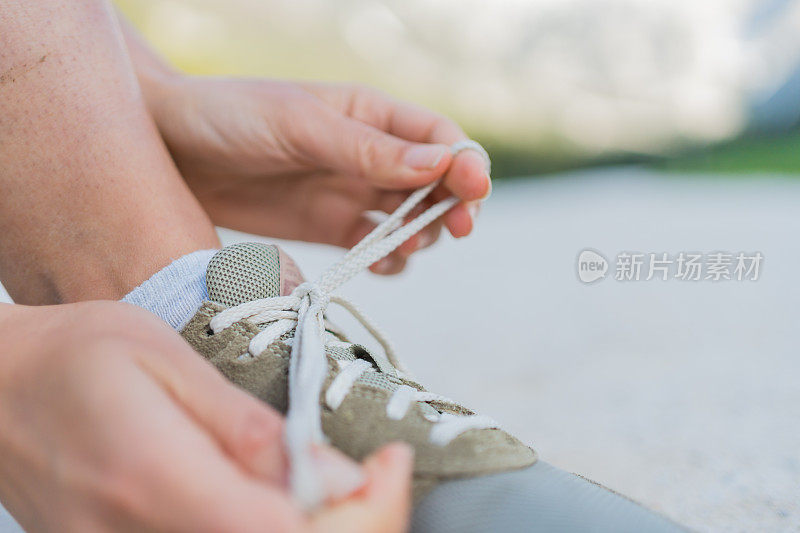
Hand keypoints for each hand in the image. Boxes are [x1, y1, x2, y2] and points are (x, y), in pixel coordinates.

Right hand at [0, 301, 411, 531]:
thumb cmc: (72, 357)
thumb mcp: (170, 361)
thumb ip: (249, 428)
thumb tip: (331, 475)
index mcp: (155, 476)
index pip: (279, 532)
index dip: (355, 513)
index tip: (382, 472)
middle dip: (343, 524)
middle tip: (362, 479)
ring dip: (306, 527)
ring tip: (320, 482)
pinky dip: (257, 529)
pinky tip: (268, 498)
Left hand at [150, 78, 491, 273]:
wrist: (167, 149)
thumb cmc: (229, 117)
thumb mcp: (300, 126)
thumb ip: (368, 150)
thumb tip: (442, 164)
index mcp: (370, 114)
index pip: (439, 137)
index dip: (465, 164)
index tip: (472, 193)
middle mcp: (369, 154)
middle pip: (435, 184)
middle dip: (451, 206)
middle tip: (455, 230)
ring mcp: (350, 193)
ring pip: (410, 220)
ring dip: (420, 236)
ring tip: (403, 246)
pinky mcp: (327, 227)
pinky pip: (374, 247)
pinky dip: (387, 259)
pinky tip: (379, 264)